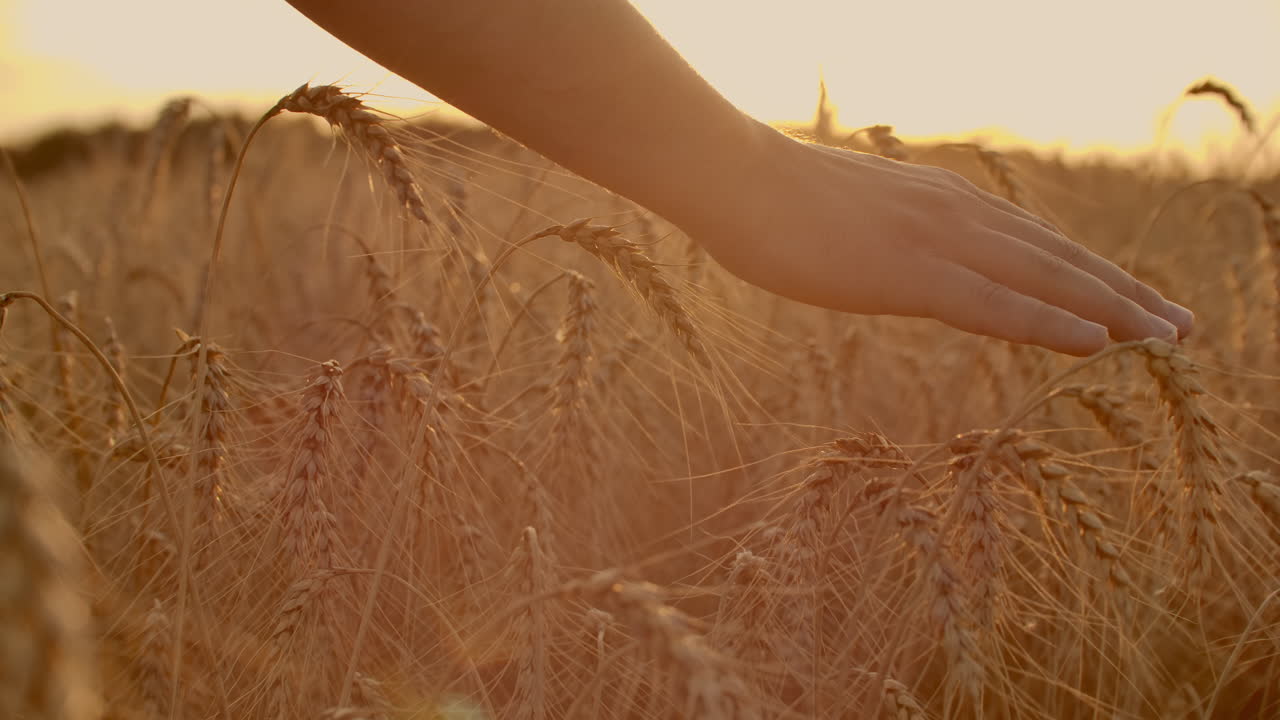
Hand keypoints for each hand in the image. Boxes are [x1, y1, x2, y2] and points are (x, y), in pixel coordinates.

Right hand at [676, 129, 1192, 355]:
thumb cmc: (772, 199)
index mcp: (941, 202)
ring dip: (1115, 310)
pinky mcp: (911, 272)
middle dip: (1125, 294)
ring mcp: (938, 240)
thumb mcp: (846, 215)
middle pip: (1059, 258)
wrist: (733, 176)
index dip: (1087, 272)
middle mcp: (957, 213)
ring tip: (1169, 339)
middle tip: (1182, 326)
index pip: (1032, 242)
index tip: (1130, 300)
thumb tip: (888, 254)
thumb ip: (884, 233)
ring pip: (1047, 279)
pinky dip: (1053, 324)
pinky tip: (1101, 345)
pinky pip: (997, 305)